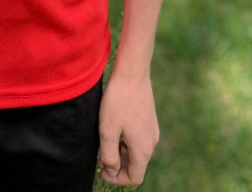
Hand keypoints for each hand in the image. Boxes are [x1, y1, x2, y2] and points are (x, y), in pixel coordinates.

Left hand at [98, 71, 159, 186]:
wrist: (132, 73)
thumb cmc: (118, 101)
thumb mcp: (108, 131)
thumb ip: (109, 155)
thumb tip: (112, 170)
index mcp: (143, 149)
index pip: (134, 178)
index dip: (116, 179)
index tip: (101, 169)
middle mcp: (151, 142)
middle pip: (136, 165)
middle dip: (118, 165)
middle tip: (99, 156)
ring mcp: (152, 130)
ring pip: (137, 152)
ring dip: (121, 153)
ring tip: (105, 141)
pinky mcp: (149, 119)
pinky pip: (139, 139)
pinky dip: (126, 141)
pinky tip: (114, 128)